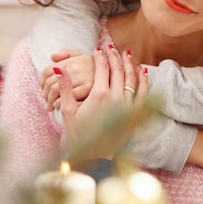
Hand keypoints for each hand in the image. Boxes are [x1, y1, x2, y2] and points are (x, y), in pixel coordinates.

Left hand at [41, 49, 94, 110]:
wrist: (114, 76)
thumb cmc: (95, 68)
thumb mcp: (83, 56)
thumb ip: (67, 53)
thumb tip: (52, 56)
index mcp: (72, 60)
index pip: (48, 70)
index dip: (42, 81)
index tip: (43, 89)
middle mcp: (76, 67)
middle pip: (50, 81)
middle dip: (45, 93)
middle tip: (46, 100)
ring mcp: (81, 78)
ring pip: (55, 90)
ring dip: (50, 100)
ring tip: (50, 106)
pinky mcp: (88, 89)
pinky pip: (66, 97)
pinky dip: (59, 102)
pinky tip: (59, 106)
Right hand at [55, 46, 148, 160]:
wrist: (95, 156)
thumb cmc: (78, 134)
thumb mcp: (67, 111)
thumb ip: (65, 87)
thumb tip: (59, 68)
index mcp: (99, 95)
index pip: (101, 68)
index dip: (99, 57)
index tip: (97, 50)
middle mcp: (116, 97)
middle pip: (117, 69)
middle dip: (114, 56)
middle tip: (110, 47)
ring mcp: (128, 105)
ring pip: (131, 77)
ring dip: (128, 63)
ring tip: (125, 53)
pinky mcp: (135, 113)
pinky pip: (142, 92)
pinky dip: (143, 80)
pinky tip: (142, 71)